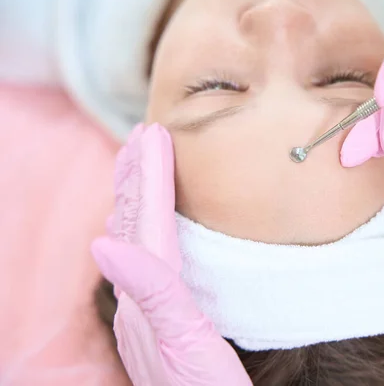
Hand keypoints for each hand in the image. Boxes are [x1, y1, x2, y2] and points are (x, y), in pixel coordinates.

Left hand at [91, 124, 251, 385]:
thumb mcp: (184, 345)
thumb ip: (152, 294)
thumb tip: (102, 243)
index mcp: (152, 298)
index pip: (148, 224)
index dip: (150, 177)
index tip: (154, 134)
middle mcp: (143, 301)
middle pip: (134, 225)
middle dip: (135, 176)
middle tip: (141, 135)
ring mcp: (150, 310)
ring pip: (137, 241)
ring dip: (138, 197)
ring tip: (138, 164)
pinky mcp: (164, 320)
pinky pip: (150, 260)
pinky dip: (148, 230)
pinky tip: (151, 227)